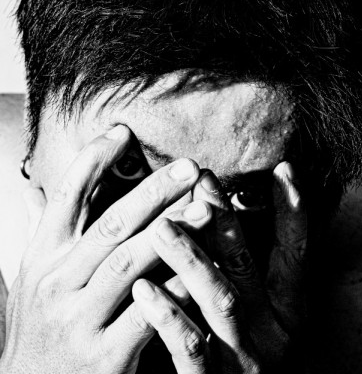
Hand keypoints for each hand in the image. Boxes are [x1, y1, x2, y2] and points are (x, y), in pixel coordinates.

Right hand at [0, 125, 210, 373]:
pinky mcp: (104, 355)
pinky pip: (148, 312)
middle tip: (190, 167)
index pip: (65, 195)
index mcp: (42, 257)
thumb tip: (36, 190)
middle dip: (153, 192)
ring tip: (207, 207)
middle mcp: (57, 283)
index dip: (93, 159)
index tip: (123, 131)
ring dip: (173, 232)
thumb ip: (41, 233)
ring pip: (132, 263)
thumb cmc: (41, 326)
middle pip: (111, 225)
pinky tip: (201, 268)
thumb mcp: (31, 278)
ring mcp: (79, 319)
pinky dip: (176, 287)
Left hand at [131, 162, 306, 372]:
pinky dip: (167, 315)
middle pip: (247, 266)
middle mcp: (271, 330)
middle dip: (224, 220)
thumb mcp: (257, 311)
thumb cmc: (242, 347)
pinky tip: (143, 288)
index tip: (284, 170)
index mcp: (287, 310)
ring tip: (162, 226)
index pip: (296, 253)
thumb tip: (226, 215)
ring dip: (191, 260)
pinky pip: (189, 347)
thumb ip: (243, 271)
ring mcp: (241, 357)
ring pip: (219, 300)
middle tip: (201, 178)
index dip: (295, 212)